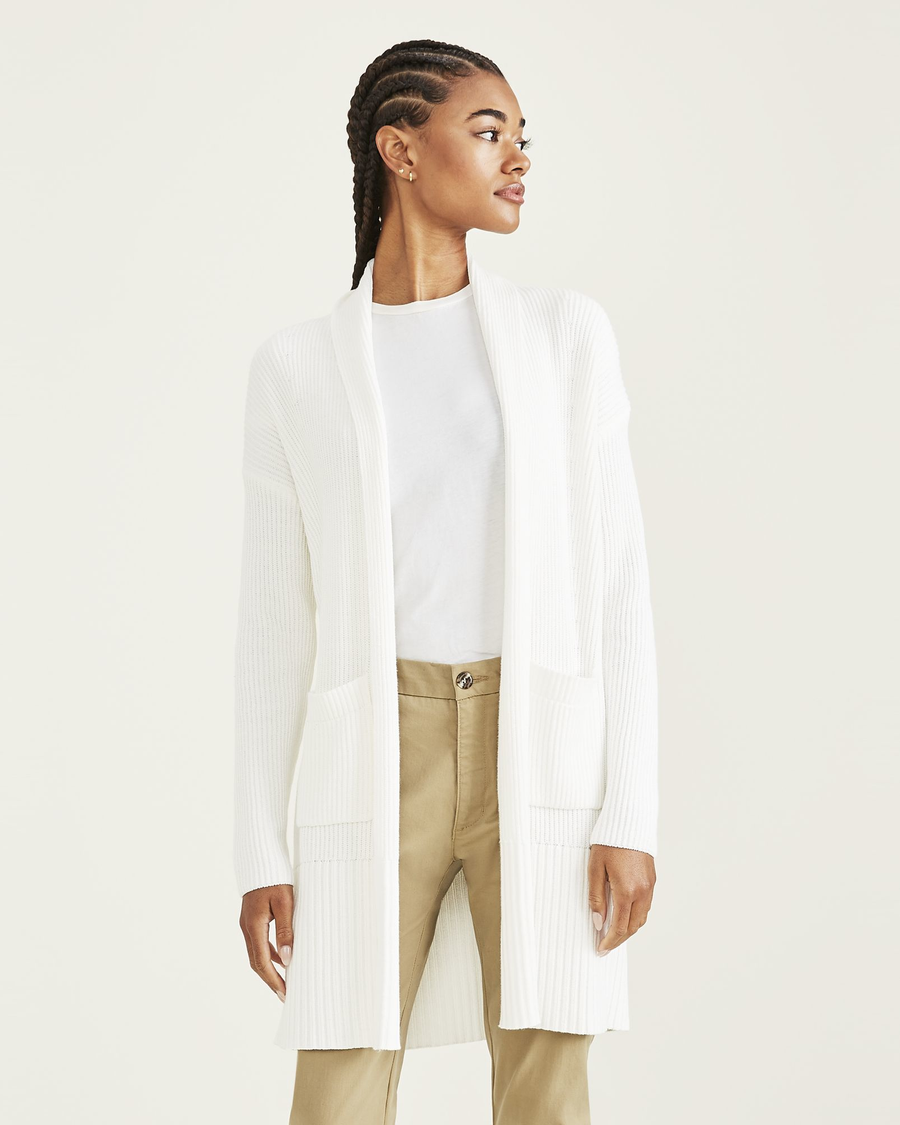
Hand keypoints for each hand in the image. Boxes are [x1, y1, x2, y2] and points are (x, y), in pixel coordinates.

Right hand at [239, 883, 294, 1000]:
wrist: (261, 859)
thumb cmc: (276, 879)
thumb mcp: (285, 904)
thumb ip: (285, 931)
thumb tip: (287, 959)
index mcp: (254, 926)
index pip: (262, 962)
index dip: (273, 980)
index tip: (285, 993)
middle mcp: (247, 928)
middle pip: (256, 962)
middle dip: (270, 980)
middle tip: (284, 994)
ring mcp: (247, 924)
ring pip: (256, 954)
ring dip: (268, 969)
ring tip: (284, 981)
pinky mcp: (250, 919)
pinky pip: (258, 943)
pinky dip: (268, 954)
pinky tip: (281, 957)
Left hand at [588, 845, 655, 956]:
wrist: (628, 822)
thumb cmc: (608, 843)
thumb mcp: (595, 869)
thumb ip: (596, 898)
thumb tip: (598, 923)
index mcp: (626, 890)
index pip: (619, 927)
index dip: (609, 941)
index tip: (600, 949)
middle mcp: (642, 891)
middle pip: (632, 927)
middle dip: (619, 940)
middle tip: (605, 946)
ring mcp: (649, 886)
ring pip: (641, 918)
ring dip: (628, 929)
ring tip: (613, 934)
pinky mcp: (652, 880)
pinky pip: (646, 906)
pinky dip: (635, 916)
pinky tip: (624, 916)